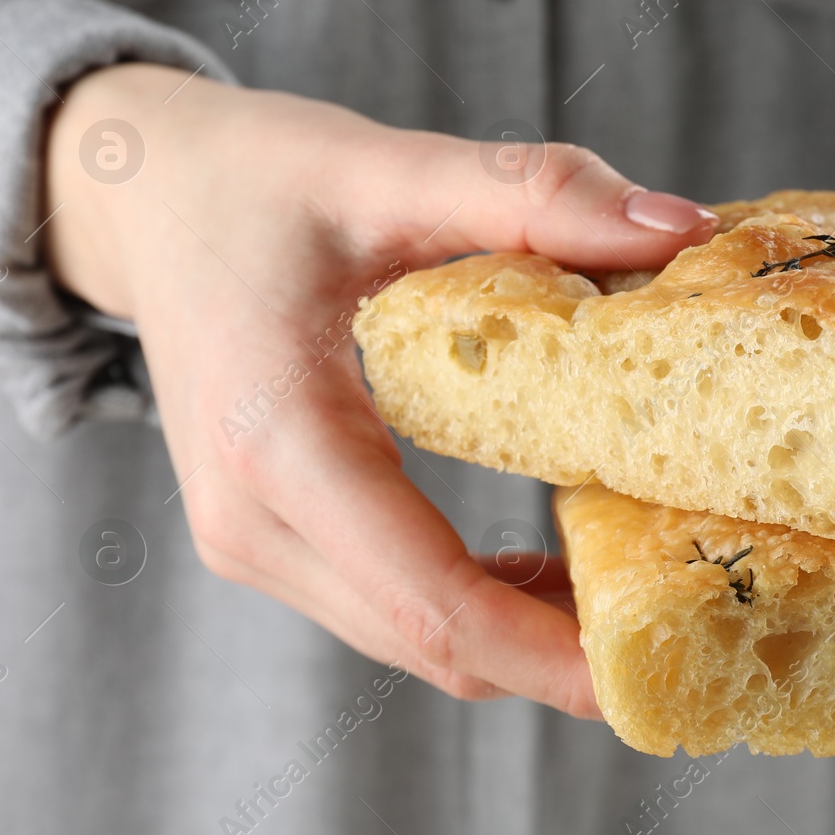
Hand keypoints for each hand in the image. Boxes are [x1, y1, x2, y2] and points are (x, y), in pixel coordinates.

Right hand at [43, 63, 716, 715]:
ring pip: (412, 636)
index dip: (546, 651)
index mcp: (278, 439)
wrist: (144, 197)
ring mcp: (251, 539)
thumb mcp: (389, 166)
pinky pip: (389, 604)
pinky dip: (478, 607)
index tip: (650, 667)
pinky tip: (552, 569)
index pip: (428, 595)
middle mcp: (251, 518)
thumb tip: (678, 226)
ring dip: (525, 637)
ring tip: (643, 598)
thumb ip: (531, 196)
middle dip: (560, 658)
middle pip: (430, 639)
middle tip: (690, 632)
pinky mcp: (267, 536)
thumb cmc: (254, 177)